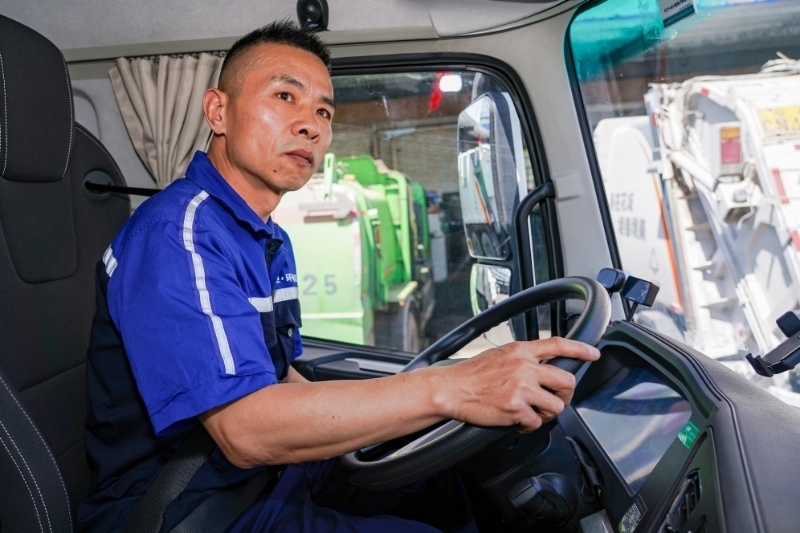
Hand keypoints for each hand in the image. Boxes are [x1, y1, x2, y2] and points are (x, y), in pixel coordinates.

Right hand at [434, 337, 599, 433]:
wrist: (451, 389)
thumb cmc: (471, 374)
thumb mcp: (499, 355)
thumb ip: (522, 358)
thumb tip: (541, 366)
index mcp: (520, 351)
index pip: (558, 345)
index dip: (580, 349)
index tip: (593, 354)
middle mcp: (524, 366)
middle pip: (566, 381)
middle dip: (565, 395)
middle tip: (554, 400)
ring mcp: (520, 387)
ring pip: (556, 406)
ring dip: (547, 414)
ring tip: (532, 413)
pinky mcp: (515, 407)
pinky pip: (536, 422)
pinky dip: (529, 426)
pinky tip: (518, 422)